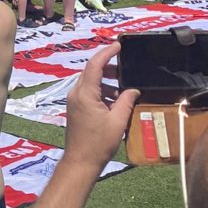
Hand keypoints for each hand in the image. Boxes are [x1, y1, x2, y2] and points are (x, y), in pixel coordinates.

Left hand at [63, 43, 138, 172]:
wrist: (81, 161)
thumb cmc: (99, 143)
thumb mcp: (117, 121)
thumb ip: (126, 102)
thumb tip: (133, 90)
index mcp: (85, 93)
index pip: (95, 65)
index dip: (107, 53)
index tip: (118, 45)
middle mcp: (76, 93)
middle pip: (91, 72)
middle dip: (108, 67)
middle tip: (126, 68)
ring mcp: (74, 101)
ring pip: (90, 82)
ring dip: (106, 82)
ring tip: (124, 87)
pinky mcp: (75, 108)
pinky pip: (88, 92)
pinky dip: (101, 92)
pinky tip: (115, 100)